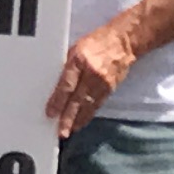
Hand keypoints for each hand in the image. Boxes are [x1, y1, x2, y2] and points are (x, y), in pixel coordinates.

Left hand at [45, 16, 141, 133]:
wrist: (123, 41)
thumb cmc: (96, 42)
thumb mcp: (75, 49)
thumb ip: (66, 67)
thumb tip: (54, 85)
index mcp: (78, 60)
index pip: (66, 85)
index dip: (58, 101)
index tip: (50, 113)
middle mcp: (91, 72)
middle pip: (77, 99)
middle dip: (68, 118)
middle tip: (60, 132)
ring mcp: (102, 82)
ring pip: (88, 105)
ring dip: (78, 120)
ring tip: (69, 131)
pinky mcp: (110, 88)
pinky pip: (97, 105)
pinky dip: (88, 115)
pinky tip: (81, 121)